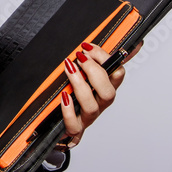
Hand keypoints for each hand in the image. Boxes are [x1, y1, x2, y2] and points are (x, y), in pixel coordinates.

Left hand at [49, 40, 143, 155]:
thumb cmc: (70, 94)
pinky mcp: (73, 129)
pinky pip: (74, 125)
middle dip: (95, 72)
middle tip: (80, 57)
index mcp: (104, 89)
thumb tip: (104, 43)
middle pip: (108, 92)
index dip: (108, 59)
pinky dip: (69, 111)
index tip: (89, 47)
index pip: (117, 74)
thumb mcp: (79, 72)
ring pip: (91, 106)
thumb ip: (90, 59)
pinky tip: (63, 97)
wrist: (53, 123)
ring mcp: (87, 118)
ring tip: (69, 69)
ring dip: (80, 84)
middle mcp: (99, 104)